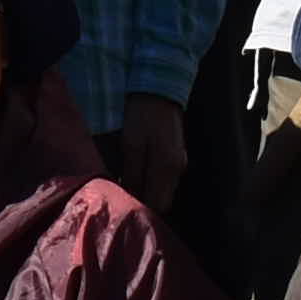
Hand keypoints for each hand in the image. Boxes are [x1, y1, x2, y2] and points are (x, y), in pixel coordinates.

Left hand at [109, 97, 190, 214]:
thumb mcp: (131, 144)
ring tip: (126, 187)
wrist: (159, 91)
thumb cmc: (142, 116)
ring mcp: (179, 163)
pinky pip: (164, 178)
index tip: (122, 207)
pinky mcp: (176, 156)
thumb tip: (128, 197)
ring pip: (163, 190)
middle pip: (162, 200)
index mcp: (167, 168)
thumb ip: (132, 173)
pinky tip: (136, 174)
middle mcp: (177, 170)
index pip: (158, 205)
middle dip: (143, 202)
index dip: (141, 209)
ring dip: (146, 191)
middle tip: (121, 199)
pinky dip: (151, 181)